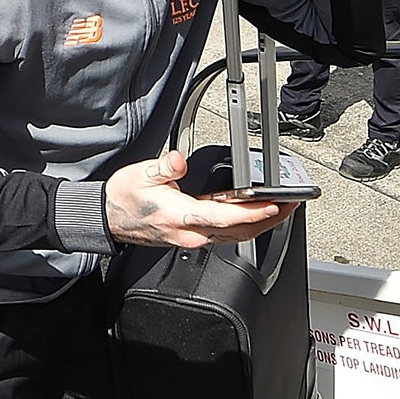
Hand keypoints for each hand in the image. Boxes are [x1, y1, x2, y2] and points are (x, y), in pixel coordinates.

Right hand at [104, 151, 296, 248]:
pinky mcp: (192, 237)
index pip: (225, 217)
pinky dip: (245, 226)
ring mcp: (192, 238)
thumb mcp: (141, 175)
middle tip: (291, 206)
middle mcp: (190, 233)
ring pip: (235, 236)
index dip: (252, 212)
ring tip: (280, 210)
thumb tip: (178, 160)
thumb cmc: (123, 199)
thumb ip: (164, 168)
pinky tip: (253, 215)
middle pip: (239, 231)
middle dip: (269, 219)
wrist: (108, 218)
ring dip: (260, 224)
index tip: (273, 205)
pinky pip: (225, 235)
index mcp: (180, 216)